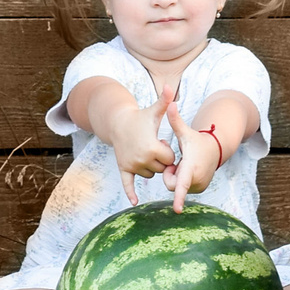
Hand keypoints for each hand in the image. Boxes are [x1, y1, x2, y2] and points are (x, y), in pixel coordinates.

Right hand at [110, 88, 178, 204]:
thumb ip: (165, 102)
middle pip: (161, 168)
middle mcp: (141, 159)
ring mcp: (132, 165)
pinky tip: (135, 202)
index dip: (167, 149)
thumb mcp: (154, 111)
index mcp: (152, 147)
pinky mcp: (124, 169)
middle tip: (151, 145)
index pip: (170, 158)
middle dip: (160, 159)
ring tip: (144, 151)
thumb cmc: (140, 117)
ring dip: (150, 165)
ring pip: (150, 174)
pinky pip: (128, 184)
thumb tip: (172, 86)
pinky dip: (131, 192)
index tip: (160, 140)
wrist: (117, 123)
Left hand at [169, 112, 224, 211]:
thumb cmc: (196, 140)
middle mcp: (196, 180)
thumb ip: (175, 120)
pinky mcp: (200, 189)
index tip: (177, 209)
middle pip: (172, 185)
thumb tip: (170, 103)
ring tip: (184, 164)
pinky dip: (183, 180)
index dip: (179, 197)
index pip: (182, 184)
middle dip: (170, 175)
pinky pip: (184, 189)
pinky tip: (188, 170)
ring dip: (177, 177)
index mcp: (191, 167)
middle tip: (176, 162)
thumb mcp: (185, 132)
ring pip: (178, 187)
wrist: (214, 149)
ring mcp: (199, 186)